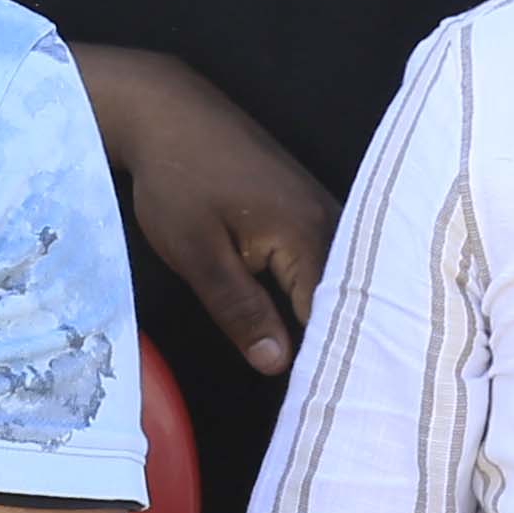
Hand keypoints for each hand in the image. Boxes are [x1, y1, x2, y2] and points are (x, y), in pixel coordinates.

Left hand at [74, 44, 337, 383]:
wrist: (166, 109)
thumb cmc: (177, 180)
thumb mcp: (198, 256)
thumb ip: (241, 311)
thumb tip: (279, 366)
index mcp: (310, 234)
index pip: (333, 315)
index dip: (328, 360)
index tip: (327, 403)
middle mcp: (333, 220)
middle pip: (347, 298)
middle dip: (340, 343)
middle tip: (338, 400)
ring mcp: (326, 209)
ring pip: (340, 278)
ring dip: (334, 317)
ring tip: (338, 370)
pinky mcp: (311, 205)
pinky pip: (329, 258)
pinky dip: (323, 290)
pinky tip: (312, 323)